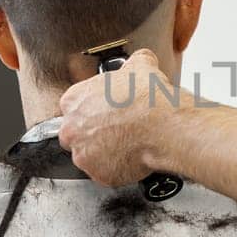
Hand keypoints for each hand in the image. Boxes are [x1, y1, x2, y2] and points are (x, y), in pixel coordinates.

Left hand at [58, 49, 193, 185]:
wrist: (164, 126)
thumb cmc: (149, 99)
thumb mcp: (141, 65)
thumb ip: (133, 63)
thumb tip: (141, 61)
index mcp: (74, 99)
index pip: (74, 106)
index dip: (94, 109)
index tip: (107, 112)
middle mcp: (72, 128)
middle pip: (77, 133)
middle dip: (95, 133)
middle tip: (118, 130)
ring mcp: (83, 154)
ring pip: (90, 155)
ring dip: (106, 152)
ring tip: (128, 145)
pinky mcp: (99, 174)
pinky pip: (106, 173)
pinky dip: (118, 168)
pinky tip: (133, 157)